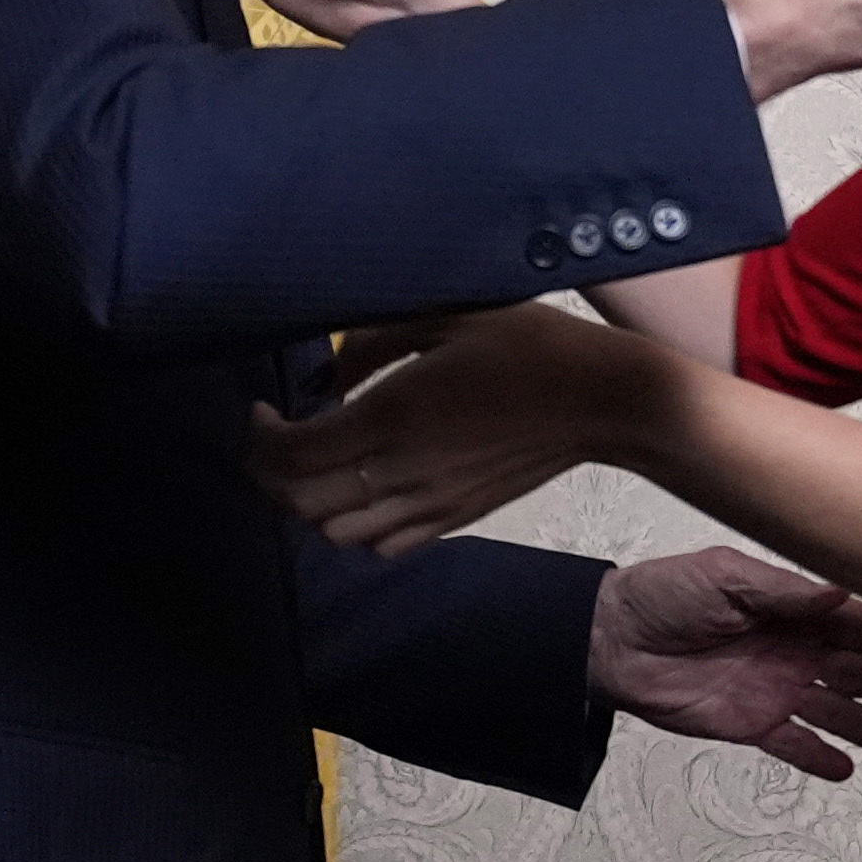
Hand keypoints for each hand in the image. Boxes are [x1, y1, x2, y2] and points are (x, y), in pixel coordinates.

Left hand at [250, 304, 676, 555]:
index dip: (259, 438)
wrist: (602, 401)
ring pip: (334, 531)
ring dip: (308, 502)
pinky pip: (380, 545)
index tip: (260, 410)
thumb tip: (325, 373)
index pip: (292, 455)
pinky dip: (352, 526)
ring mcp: (428, 505)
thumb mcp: (446, 316)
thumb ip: (373, 342)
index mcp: (392, 417)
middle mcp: (402, 472)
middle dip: (270, 473)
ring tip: (315, 464)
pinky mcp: (453, 521)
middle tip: (275, 437)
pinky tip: (361, 488)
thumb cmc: (529, 347)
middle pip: (300, 502)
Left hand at [587, 546, 861, 781]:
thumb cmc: (663, 593)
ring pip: (843, 715)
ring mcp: (779, 690)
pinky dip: (819, 758)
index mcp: (799, 610)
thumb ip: (782, 591)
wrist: (610, 638)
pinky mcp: (752, 724)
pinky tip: (849, 771)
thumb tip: (841, 591)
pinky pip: (794, 745)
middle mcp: (799, 651)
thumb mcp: (724, 577)